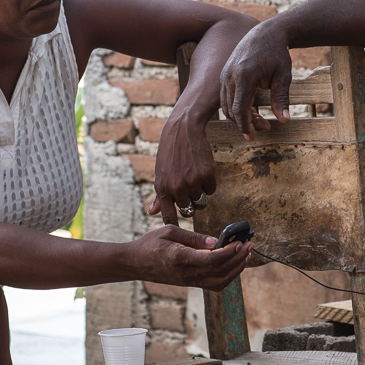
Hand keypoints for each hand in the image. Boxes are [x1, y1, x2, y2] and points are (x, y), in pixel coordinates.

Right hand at [133, 224, 250, 290]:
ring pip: (220, 281)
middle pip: (220, 271)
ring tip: (246, 254)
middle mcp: (187, 273)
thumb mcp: (170, 231)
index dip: (229, 252)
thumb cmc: (150, 244)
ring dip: (236, 269)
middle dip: (238, 258)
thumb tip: (216, 241)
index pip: (211, 260)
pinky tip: (234, 264)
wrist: (134, 263)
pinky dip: (228, 276)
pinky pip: (214, 284)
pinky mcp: (190, 283)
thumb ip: (194, 237)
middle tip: (249, 244)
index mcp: (180, 258)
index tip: (239, 242)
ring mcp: (189, 281)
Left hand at [150, 109, 216, 224]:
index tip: (179, 236)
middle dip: (190, 202)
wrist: (183, 129)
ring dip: (200, 193)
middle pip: (189, 210)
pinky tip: (202, 169)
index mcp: (162, 188)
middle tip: (190, 187)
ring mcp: (192, 182)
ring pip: (201, 201)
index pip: (169, 216)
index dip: (175, 224)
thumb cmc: (170, 150)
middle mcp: (177, 188)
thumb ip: (160, 195)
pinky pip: (211, 190)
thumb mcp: (160, 172)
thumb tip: (153, 212)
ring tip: (194, 175)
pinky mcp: (207, 175)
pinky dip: (209, 183)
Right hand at [220, 24, 292, 138]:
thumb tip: (285, 121)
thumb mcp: (284, 76)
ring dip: (240, 116)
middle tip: (265, 127)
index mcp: (245, 75)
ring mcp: (224, 74)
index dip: (244, 125)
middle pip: (232, 109)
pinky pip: (225, 97)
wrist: (266, 33)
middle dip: (246, 123)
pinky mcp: (224, 75)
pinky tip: (252, 108)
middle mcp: (230, 75)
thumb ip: (282, 99)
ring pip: (226, 105)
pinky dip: (236, 107)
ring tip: (260, 119)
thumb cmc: (277, 54)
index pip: (240, 108)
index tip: (251, 137)